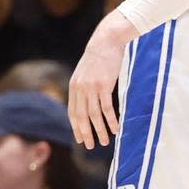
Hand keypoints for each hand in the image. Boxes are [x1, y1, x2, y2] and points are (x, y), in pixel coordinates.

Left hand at [69, 11, 135, 149]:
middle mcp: (80, 88)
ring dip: (100, 130)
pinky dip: (111, 121)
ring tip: (105, 142)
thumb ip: (82, 86)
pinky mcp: (103, 85)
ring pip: (94, 115)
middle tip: (90, 146)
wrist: (105, 42)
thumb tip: (84, 101)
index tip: (79, 139)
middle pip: (81, 116)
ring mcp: (91, 87)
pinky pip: (107, 108)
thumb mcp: (84, 72)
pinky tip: (115, 129)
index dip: (75, 127)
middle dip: (85, 133)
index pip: (72, 112)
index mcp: (74, 86)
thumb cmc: (97, 58)